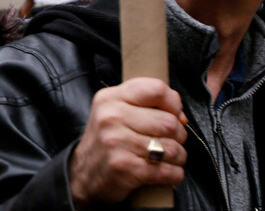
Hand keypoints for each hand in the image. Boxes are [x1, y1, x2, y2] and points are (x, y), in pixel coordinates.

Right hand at [68, 78, 187, 208]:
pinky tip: (164, 172)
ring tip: (165, 158)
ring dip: (177, 157)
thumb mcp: (115, 112)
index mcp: (110, 98)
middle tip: (167, 141)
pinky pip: (169, 171)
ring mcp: (117, 142)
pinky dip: (174, 174)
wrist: (83, 175)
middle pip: (169, 122)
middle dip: (178, 136)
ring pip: (173, 148)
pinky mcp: (125, 167)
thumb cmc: (107, 142)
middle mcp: (111, 117)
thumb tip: (181, 116)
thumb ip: (145, 105)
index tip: (173, 114)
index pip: (156, 89)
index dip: (173, 103)